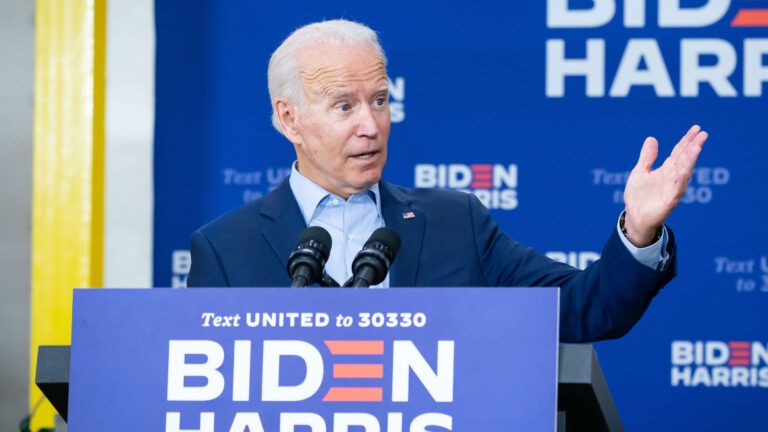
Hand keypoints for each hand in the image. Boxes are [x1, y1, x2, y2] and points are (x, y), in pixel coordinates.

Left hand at [622, 125, 707, 246]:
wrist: (634, 216)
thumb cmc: (638, 196)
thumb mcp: (640, 172)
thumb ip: (647, 157)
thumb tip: (651, 138)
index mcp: (667, 170)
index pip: (679, 152)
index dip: (687, 140)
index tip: (696, 128)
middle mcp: (673, 177)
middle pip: (685, 159)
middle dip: (693, 146)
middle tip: (703, 133)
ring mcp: (673, 188)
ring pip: (684, 171)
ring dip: (691, 159)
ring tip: (697, 146)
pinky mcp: (670, 200)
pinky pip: (677, 188)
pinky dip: (681, 179)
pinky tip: (685, 170)